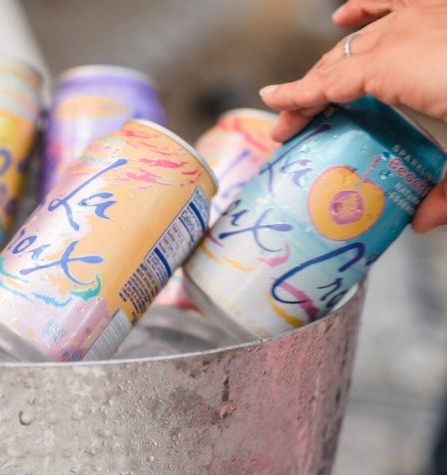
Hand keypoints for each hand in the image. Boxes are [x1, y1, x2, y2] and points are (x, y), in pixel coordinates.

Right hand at [257, 1, 446, 231]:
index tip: (274, 111)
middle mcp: (409, 33)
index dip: (299, 99)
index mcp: (402, 70)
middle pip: (343, 59)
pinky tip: (350, 12)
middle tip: (294, 121)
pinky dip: (369, 4)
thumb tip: (422, 222)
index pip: (333, 82)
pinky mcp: (442, 9)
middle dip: (312, 89)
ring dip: (336, 55)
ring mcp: (429, 14)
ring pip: (368, 30)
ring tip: (315, 77)